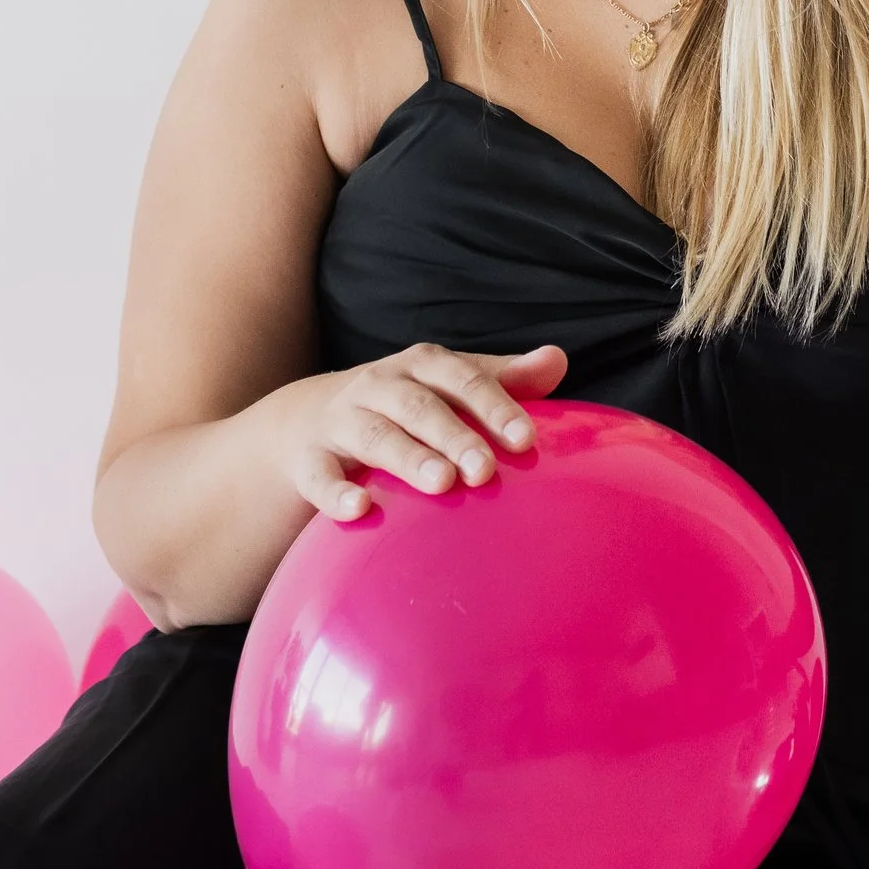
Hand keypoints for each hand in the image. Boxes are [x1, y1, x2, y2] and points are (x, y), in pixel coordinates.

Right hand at [286, 340, 568, 515]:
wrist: (312, 420)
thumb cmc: (409, 406)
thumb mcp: (452, 386)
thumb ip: (505, 379)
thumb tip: (558, 359)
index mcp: (422, 367)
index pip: (464, 379)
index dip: (495, 406)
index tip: (526, 440)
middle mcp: (380, 386)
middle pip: (420, 407)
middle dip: (454, 435)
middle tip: (485, 470)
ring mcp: (342, 421)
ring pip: (374, 435)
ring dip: (407, 457)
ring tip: (441, 483)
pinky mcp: (310, 460)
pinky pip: (320, 475)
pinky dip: (336, 492)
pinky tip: (359, 509)